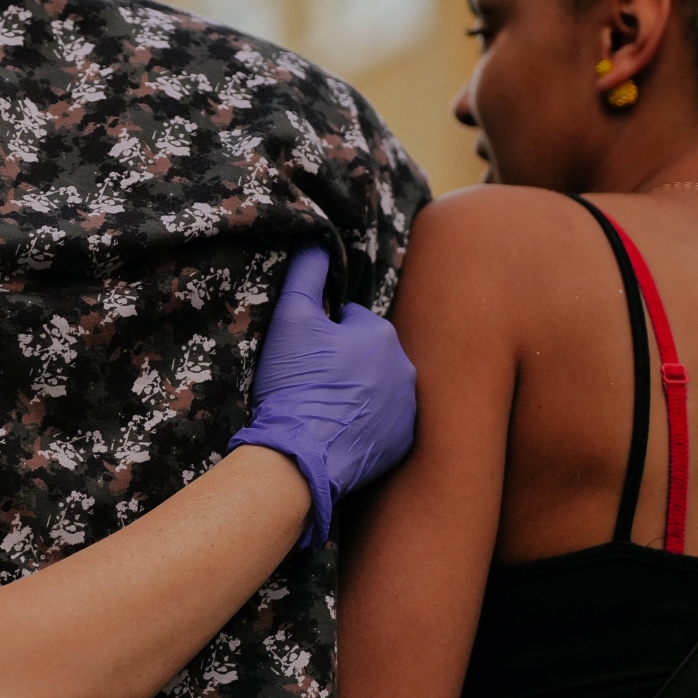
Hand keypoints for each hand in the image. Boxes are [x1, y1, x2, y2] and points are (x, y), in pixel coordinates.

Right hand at [228, 244, 418, 547]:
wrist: (301, 456)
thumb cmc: (295, 385)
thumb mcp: (290, 318)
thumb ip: (306, 273)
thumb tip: (316, 241)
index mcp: (380, 333)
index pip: (350, 321)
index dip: (323, 335)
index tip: (304, 356)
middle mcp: (404, 368)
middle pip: (367, 354)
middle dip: (345, 362)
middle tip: (312, 382)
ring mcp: (407, 408)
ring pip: (379, 387)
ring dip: (357, 392)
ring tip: (324, 408)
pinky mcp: (403, 441)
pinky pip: (386, 422)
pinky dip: (366, 423)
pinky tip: (338, 431)